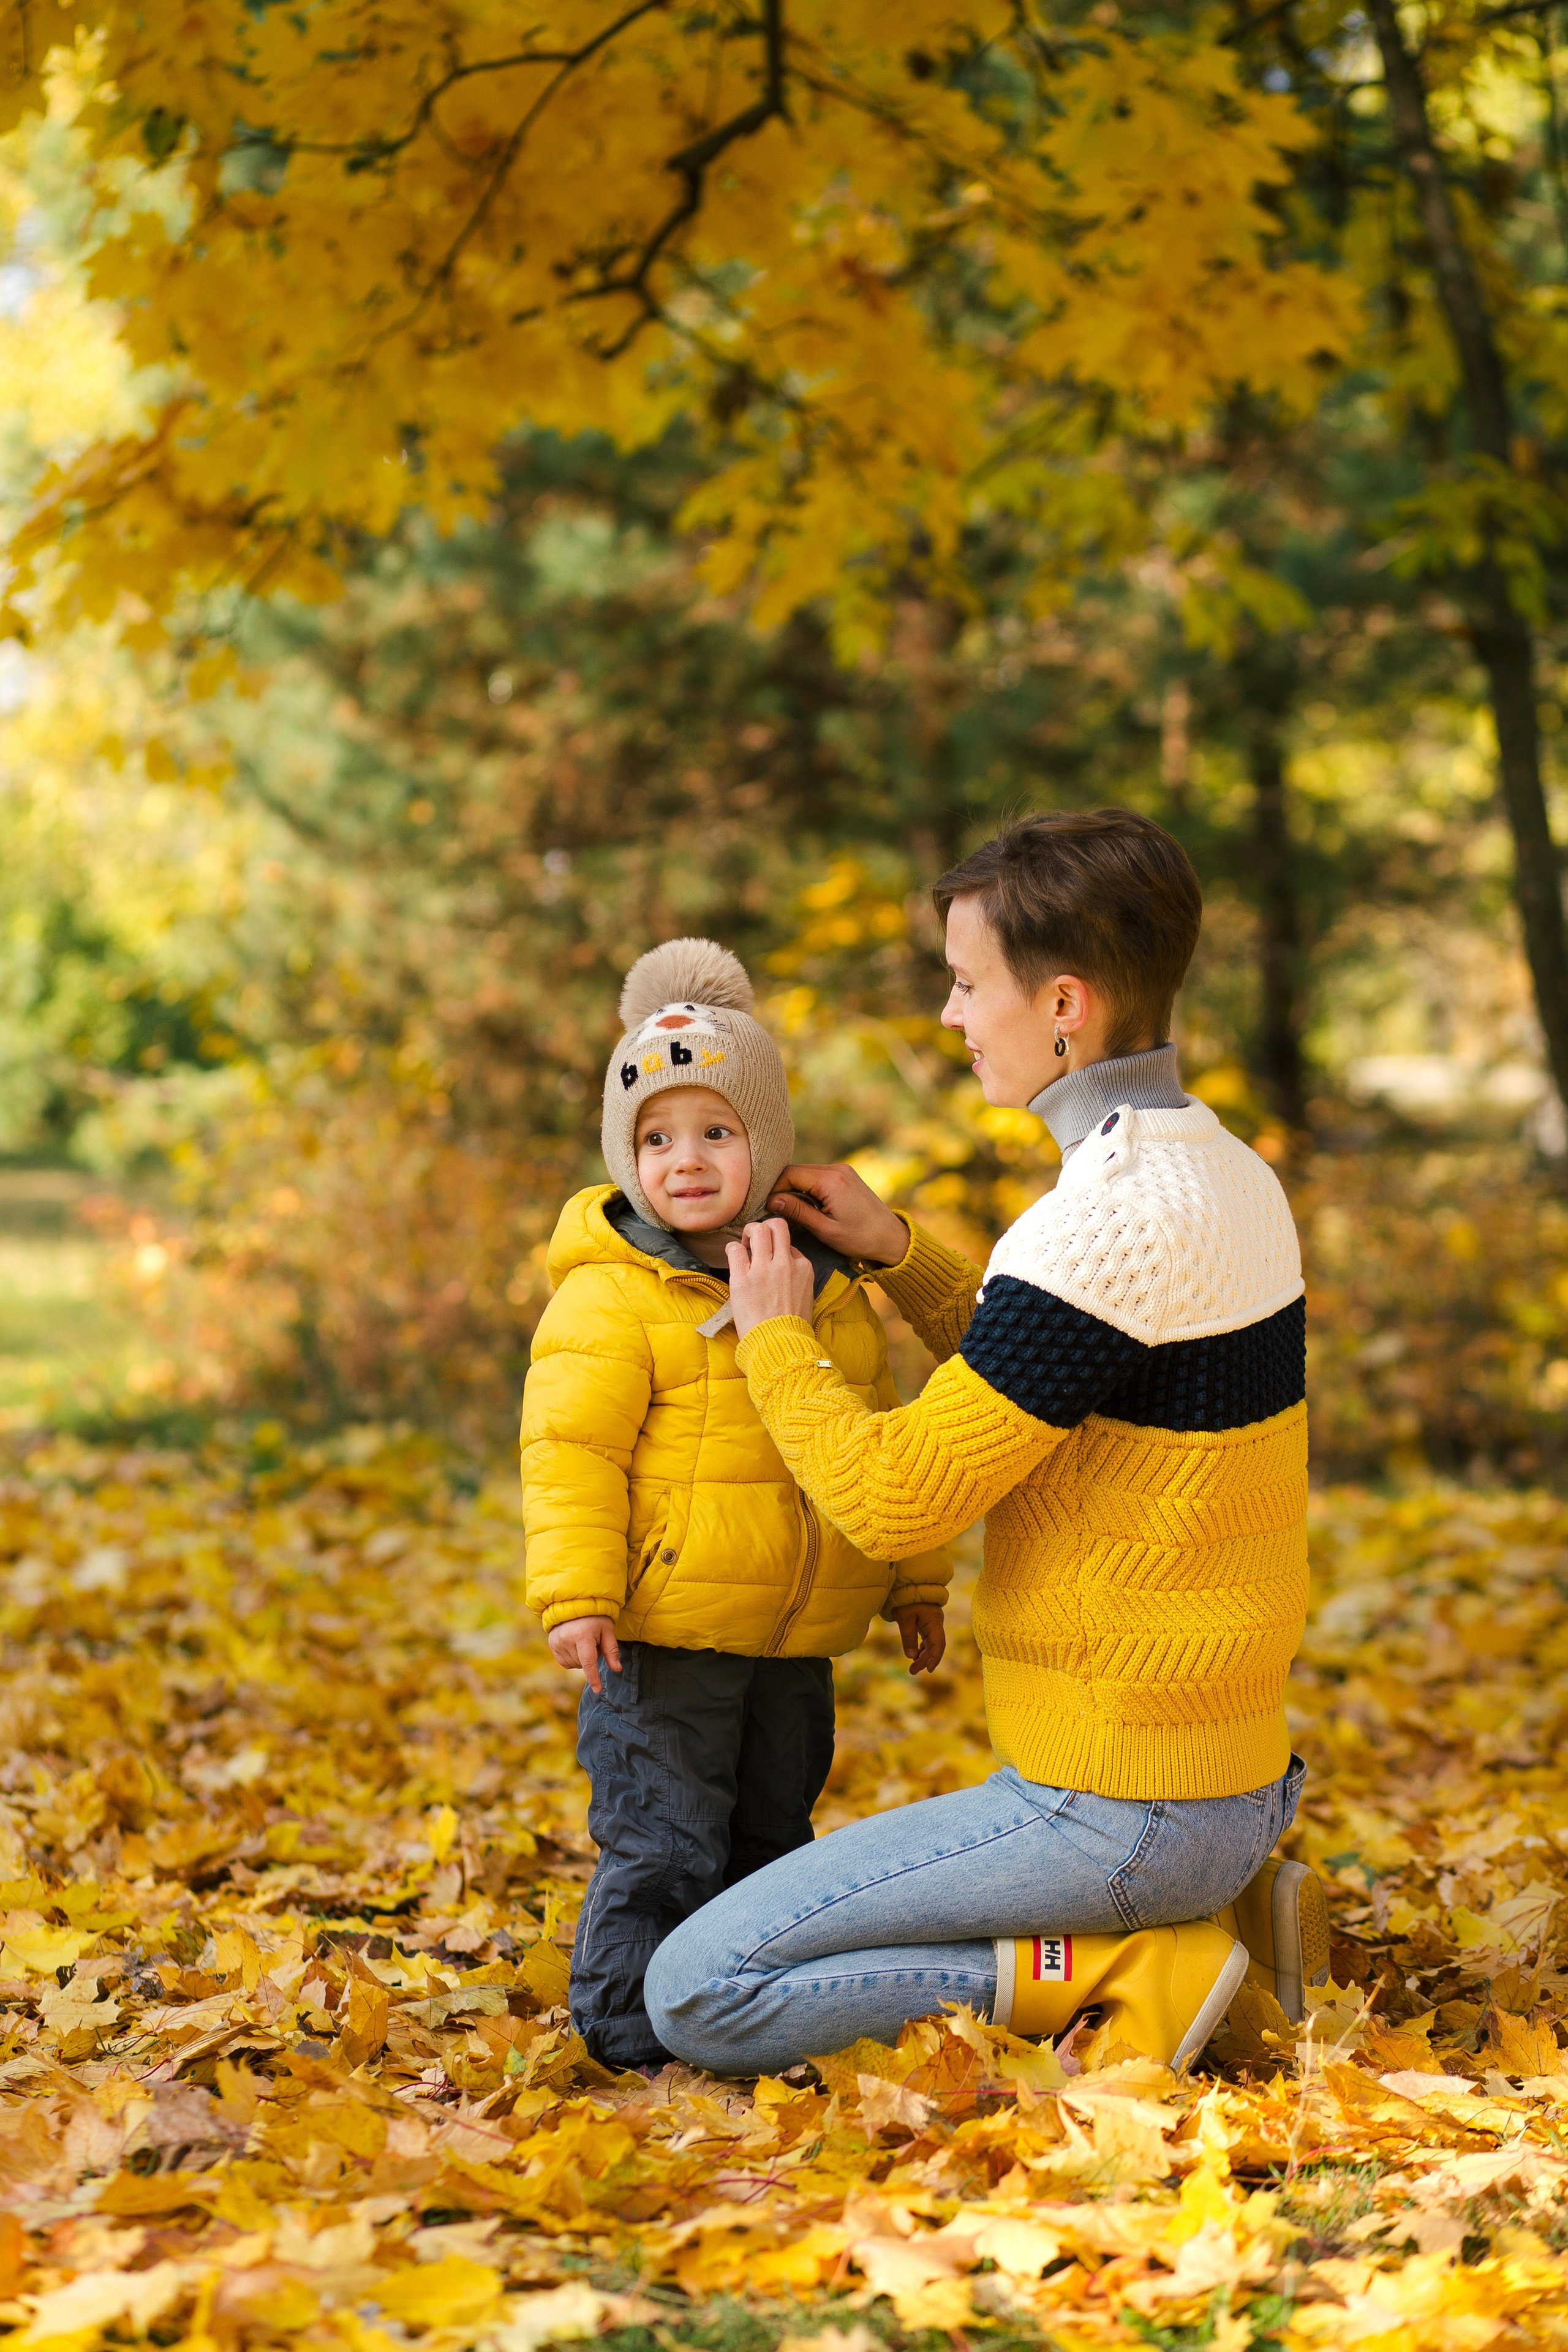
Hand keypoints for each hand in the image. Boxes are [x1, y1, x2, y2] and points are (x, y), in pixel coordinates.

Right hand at [548, 1615, 621, 1694]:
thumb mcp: (607, 1630)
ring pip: (573, 1665)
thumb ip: (612, 1651)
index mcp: (582, 1635)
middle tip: (593, 1641)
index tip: (598, 1690)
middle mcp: (566, 1640)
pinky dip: (572, 1658)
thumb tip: (617, 1669)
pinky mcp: (552, 1644)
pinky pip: (564, 1663)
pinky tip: (574, 1646)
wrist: (574, 1604)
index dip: (594, 1678)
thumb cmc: (595, 1617)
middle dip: (591, 1657)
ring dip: (581, 1659)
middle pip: (582, 1664)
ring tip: (582, 1641)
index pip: (588, 1662)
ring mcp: (556, 1642)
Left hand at [727, 1217, 814, 1340]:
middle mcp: (785, 1263)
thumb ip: (797, 1278)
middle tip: (756, 1239)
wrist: (780, 1345)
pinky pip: (735, 1249)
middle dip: (766, 1227)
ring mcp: (763, 1269)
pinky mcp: (743, 1278)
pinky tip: (733, 1255)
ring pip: (758, 1230)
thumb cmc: (792, 1327)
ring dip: (749, 1232)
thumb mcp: (806, 1296)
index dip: (779, 1250)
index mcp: (803, 1268)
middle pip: (777, 1226)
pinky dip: (732, 1248)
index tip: (772, 1259)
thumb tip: (785, 1268)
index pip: (790, 1245)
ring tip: (745, 1243)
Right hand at [767, 1163, 908, 1265]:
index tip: (764, 1206)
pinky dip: (806, 1188)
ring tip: (786, 1210)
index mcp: (831, 1180)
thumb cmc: (860, 1238)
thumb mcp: (825, 1229)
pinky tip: (803, 1205)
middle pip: (796, 1170)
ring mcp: (842, 1170)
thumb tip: (771, 1200)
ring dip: (793, 1188)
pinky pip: (817, 1176)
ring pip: (805, 1173)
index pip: (789, 1174)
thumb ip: (798, 1212)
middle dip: (781, 1188)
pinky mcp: (845, 1175)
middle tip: (771, 1209)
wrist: (891, 1237)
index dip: (773, 1189)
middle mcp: (836, 1169)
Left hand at [893, 1605, 945, 1675]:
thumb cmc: (906, 1599)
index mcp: (934, 1621)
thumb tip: (911, 1657)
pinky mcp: (927, 1623)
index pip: (939, 1643)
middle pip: (935, 1646)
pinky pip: (927, 1639)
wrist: (908, 1584)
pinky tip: (916, 1657)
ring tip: (913, 1668)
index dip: (935, 1657)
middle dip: (925, 1660)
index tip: (929, 1669)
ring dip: (923, 1656)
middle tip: (913, 1671)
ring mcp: (932, 1623)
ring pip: (931, 1643)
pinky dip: (922, 1648)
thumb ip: (908, 1637)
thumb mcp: (904, 1618)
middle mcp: (936, 1623)